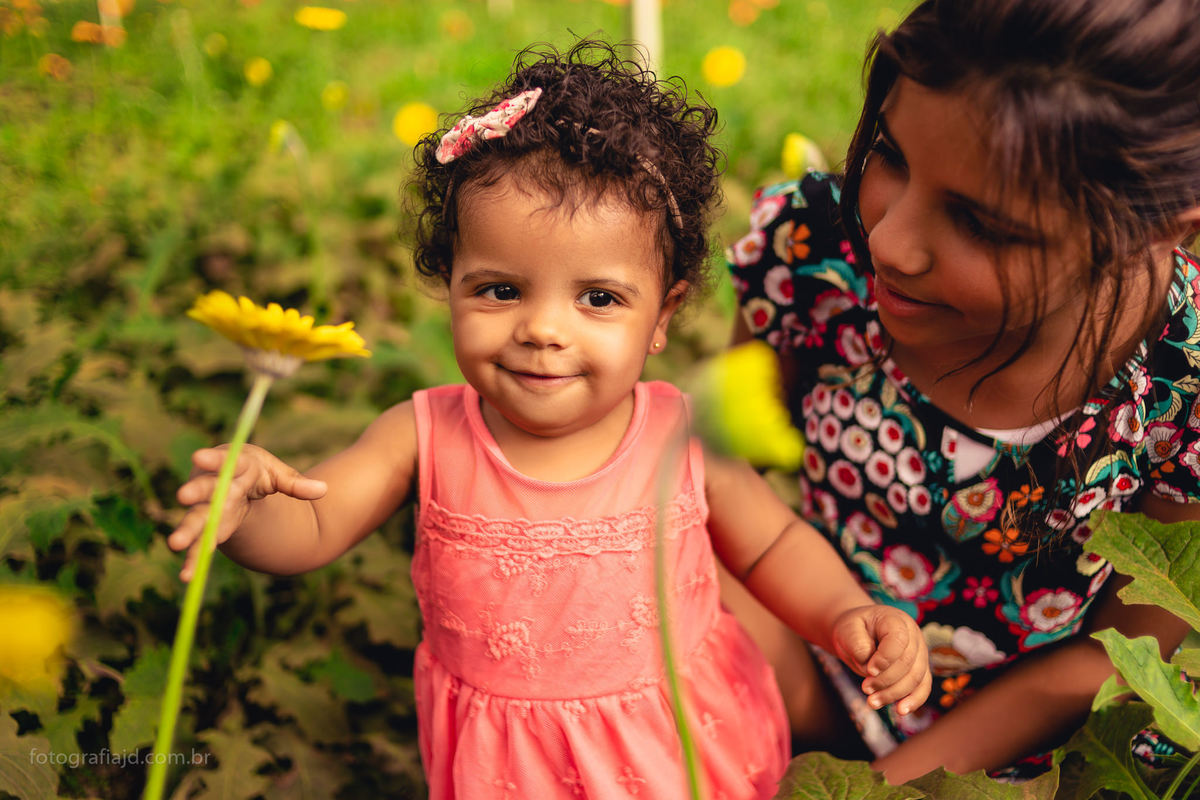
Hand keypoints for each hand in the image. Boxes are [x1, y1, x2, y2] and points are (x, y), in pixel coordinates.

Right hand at [168, 444, 326, 581]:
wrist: (238, 480)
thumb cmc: (257, 472)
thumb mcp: (278, 474)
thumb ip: (296, 483)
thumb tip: (323, 490)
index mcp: (234, 466)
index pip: (223, 460)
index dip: (212, 459)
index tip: (199, 456)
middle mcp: (215, 486)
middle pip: (205, 490)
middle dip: (195, 493)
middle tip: (182, 496)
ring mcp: (208, 508)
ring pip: (196, 519)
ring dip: (187, 531)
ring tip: (175, 544)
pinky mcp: (208, 530)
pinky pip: (199, 545)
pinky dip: (194, 560)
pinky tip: (188, 577)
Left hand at [830, 605, 930, 714]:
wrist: (859, 634)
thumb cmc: (853, 630)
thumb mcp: (847, 630)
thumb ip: (856, 642)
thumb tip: (868, 663)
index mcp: (896, 620)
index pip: (898, 641)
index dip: (885, 659)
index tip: (868, 670)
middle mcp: (913, 635)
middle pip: (908, 663)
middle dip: (886, 680)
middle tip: (865, 689)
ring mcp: (920, 653)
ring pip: (916, 679)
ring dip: (894, 694)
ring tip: (872, 702)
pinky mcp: (920, 669)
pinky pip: (923, 687)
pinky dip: (913, 701)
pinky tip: (900, 711)